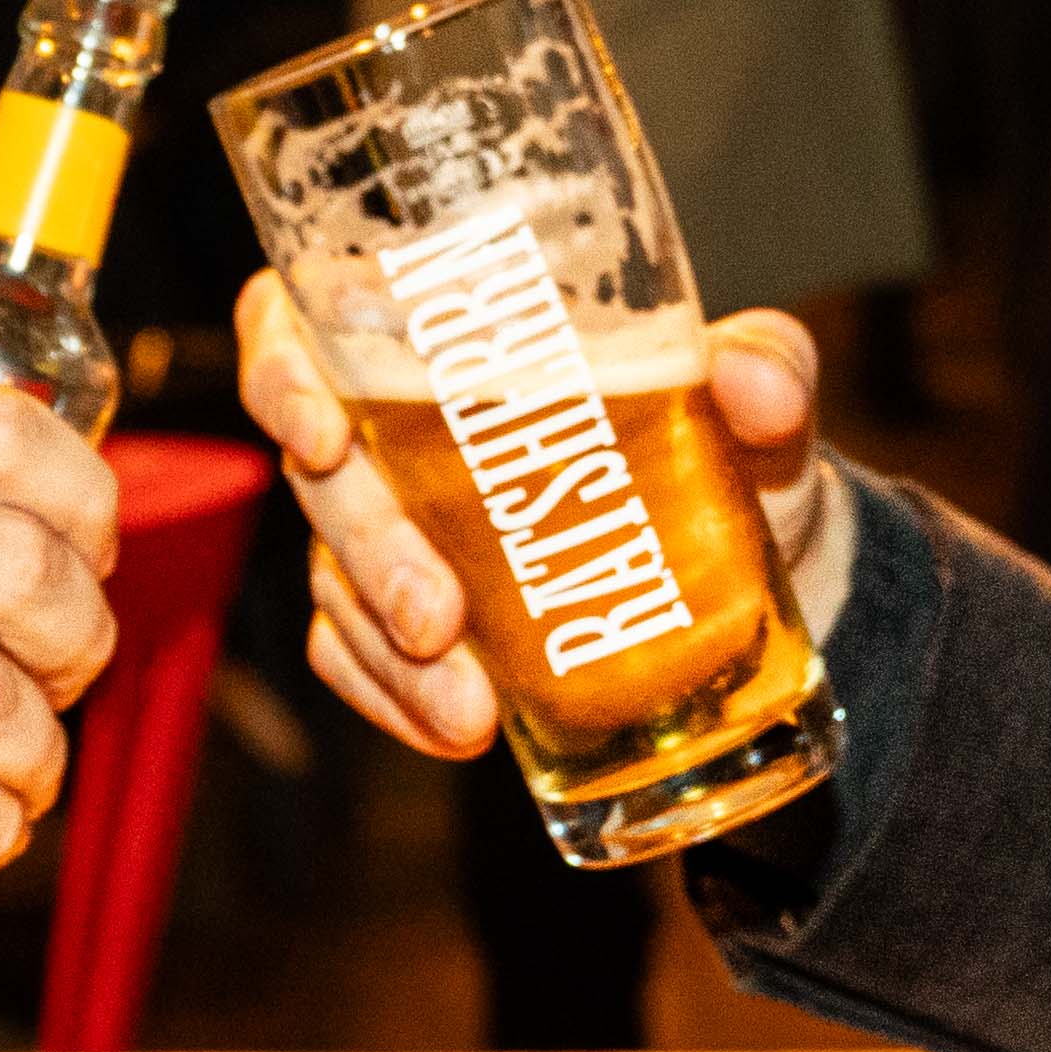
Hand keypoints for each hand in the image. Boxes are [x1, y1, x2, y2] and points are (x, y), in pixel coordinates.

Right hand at [238, 274, 839, 763]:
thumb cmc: (726, 445)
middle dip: (367, 549)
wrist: (752, 566)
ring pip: (333, 577)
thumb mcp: (760, 402)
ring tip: (468, 708)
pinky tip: (454, 730)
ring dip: (383, 648)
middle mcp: (394, 428)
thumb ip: (770, 369)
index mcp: (444, 338)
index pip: (301, 321)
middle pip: (319, 472)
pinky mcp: (402, 619)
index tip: (324, 433)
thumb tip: (753, 377)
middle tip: (437, 617)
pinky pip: (355, 657)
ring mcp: (389, 529)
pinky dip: (391, 698)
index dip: (280, 368)